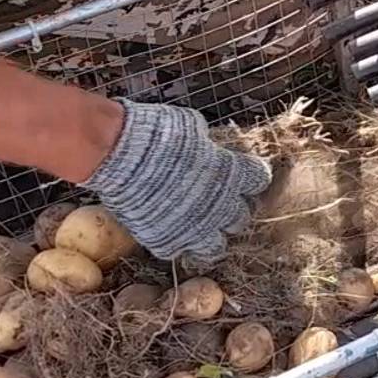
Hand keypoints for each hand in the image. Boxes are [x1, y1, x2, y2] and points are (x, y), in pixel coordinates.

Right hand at [81, 101, 271, 263]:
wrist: (119, 155)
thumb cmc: (156, 133)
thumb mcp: (191, 126)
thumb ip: (205, 143)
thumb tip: (203, 145)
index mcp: (231, 174)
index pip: (258, 180)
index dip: (251, 176)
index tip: (243, 173)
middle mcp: (218, 207)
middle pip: (240, 218)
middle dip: (232, 209)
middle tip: (218, 200)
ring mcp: (192, 229)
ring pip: (216, 246)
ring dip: (210, 235)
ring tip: (199, 225)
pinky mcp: (164, 240)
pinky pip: (176, 251)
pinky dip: (174, 242)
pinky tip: (167, 230)